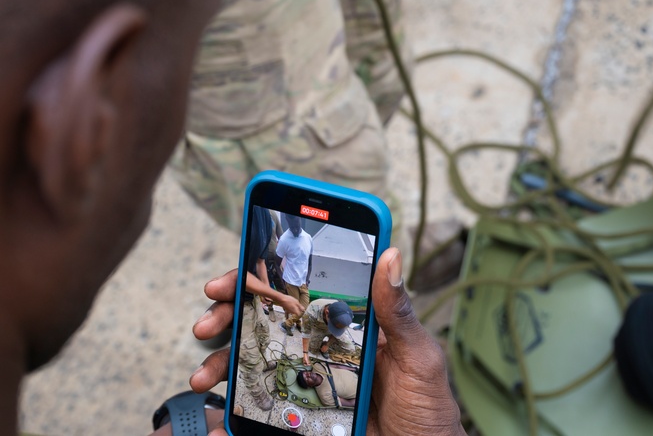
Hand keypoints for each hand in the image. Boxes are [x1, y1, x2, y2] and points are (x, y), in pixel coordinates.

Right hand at [189, 251, 465, 435]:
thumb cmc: (428, 410)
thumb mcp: (417, 357)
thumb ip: (397, 313)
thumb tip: (391, 256)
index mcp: (349, 329)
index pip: (300, 294)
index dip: (262, 283)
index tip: (231, 281)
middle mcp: (323, 352)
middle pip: (266, 326)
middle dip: (229, 320)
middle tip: (207, 325)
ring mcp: (310, 387)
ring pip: (255, 368)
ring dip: (222, 366)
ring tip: (203, 376)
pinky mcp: (301, 420)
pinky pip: (261, 413)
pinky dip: (232, 418)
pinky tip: (216, 423)